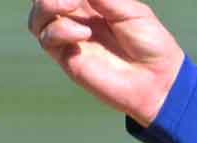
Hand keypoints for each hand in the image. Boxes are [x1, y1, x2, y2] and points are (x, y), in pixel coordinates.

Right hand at [27, 0, 183, 125]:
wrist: (159, 80)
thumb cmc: (151, 44)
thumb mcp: (131, 12)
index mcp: (93, 4)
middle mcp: (78, 19)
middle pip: (44, 0)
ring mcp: (71, 39)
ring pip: (38, 18)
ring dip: (47, 5)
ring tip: (70, 4)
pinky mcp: (68, 58)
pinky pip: (47, 39)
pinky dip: (59, 30)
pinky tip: (83, 34)